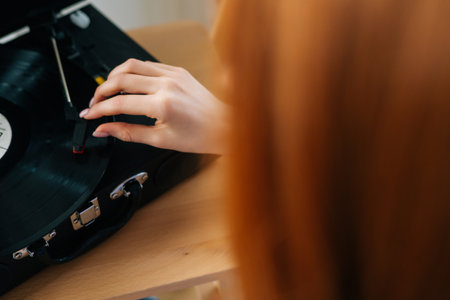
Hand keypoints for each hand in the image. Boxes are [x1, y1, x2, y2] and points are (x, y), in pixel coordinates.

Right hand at [79, 59, 228, 153]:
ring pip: (131, 65)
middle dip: (101, 91)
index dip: (99, 110)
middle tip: (94, 103)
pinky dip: (133, 71)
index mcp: (163, 104)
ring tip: (107, 90)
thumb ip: (128, 133)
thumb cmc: (199, 136)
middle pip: (121, 78)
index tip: (90, 115)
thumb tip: (104, 130)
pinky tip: (129, 83)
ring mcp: (173, 74)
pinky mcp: (177, 70)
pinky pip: (148, 64)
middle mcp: (167, 84)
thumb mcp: (160, 140)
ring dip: (114, 76)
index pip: (119, 103)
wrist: (224, 126)